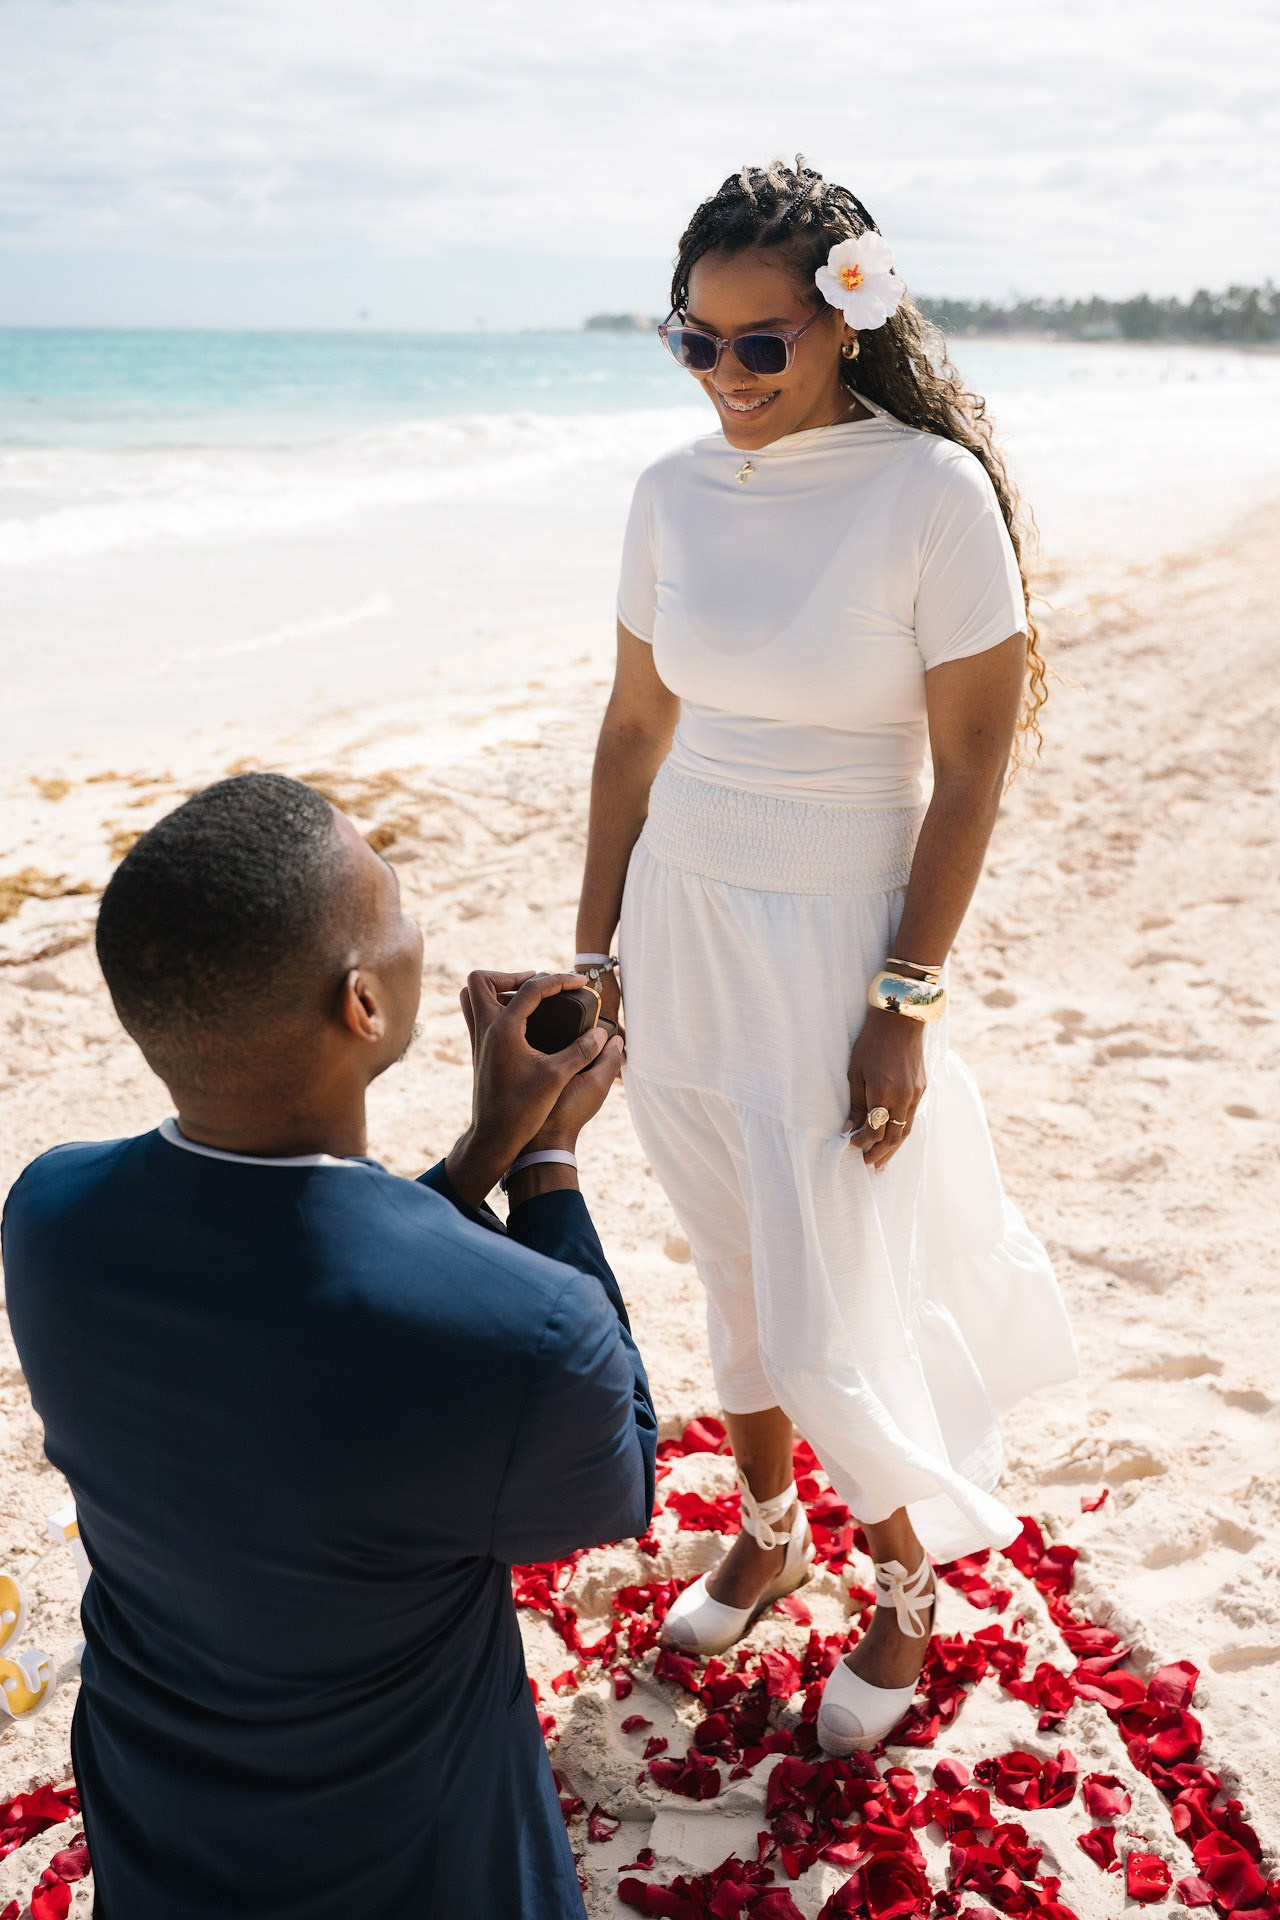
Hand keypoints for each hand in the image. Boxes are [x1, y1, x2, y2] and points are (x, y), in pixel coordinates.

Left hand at [447, 970, 621, 1202]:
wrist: (494, 1137)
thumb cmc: (523, 1110)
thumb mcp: (558, 1077)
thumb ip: (581, 1051)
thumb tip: (602, 1034)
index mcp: (504, 1029)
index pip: (531, 987)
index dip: (560, 980)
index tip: (581, 983)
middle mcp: (485, 1029)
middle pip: (482, 980)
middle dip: (511, 975)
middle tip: (538, 986)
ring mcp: (478, 1040)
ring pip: (473, 996)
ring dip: (497, 989)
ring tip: (528, 999)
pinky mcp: (478, 1051)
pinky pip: (478, 1015)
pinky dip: (496, 1007)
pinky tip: (524, 1024)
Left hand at [843, 1009, 926, 1172]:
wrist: (900, 1020)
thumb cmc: (872, 1043)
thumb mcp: (855, 1072)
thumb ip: (854, 1103)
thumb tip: (848, 1129)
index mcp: (883, 1093)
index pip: (874, 1130)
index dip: (862, 1141)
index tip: (851, 1144)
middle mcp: (903, 1098)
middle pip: (893, 1137)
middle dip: (880, 1154)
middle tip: (869, 1166)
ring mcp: (916, 1094)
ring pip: (906, 1130)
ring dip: (894, 1149)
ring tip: (883, 1162)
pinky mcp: (922, 1088)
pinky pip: (912, 1117)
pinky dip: (902, 1131)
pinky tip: (895, 1139)